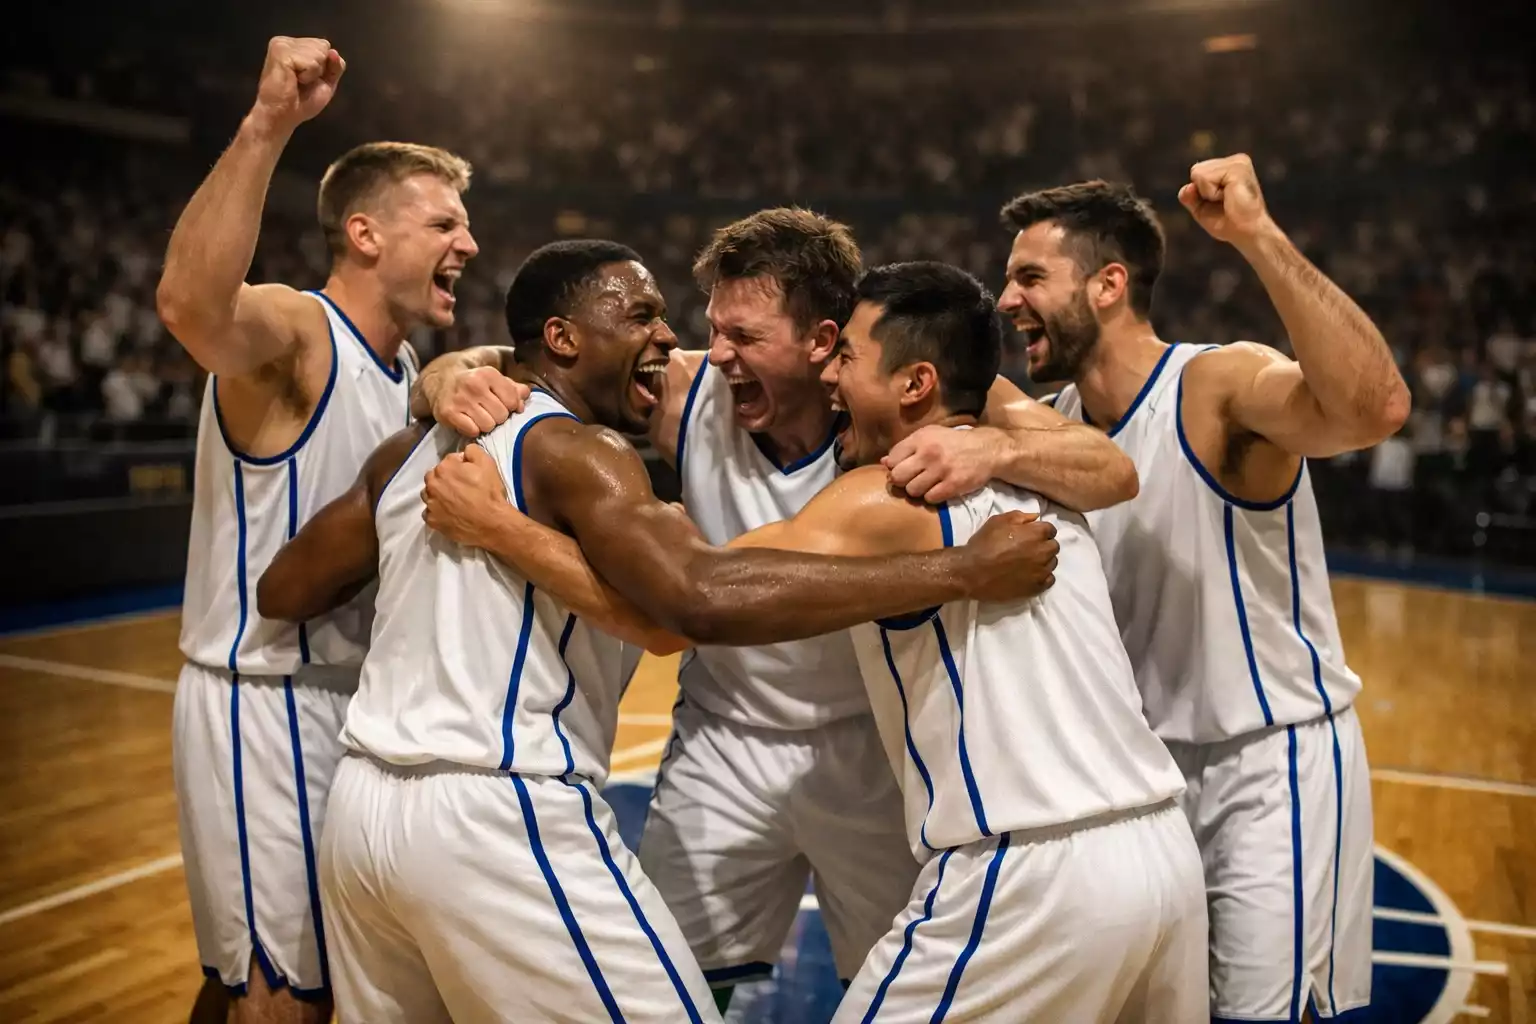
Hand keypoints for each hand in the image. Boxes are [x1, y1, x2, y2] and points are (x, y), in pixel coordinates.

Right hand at [251, 37, 345, 134]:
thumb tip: (334, 51)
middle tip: (302, 81)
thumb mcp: (326, 82)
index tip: (308, 79)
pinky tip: (294, 81)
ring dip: (314, 74)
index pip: (324, 45)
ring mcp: (283, 44)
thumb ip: (334, 66)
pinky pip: (312, 62)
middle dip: (320, 68)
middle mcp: (287, 41)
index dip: (324, 67)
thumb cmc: (301, 103)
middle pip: (323, 46)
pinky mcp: (281, 51)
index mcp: (295, 45)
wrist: (282, 116)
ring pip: (319, 53)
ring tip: (297, 81)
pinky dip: (309, 76)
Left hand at [422, 444, 508, 546]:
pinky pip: (429, 512)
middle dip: (445, 479)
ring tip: (454, 501)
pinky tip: (449, 514)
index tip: (469, 475)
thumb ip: (472, 450)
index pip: (448, 461)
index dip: (460, 467)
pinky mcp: (431, 520)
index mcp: (444, 467)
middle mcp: (432, 484)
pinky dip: (437, 512)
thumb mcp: (487, 463)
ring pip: (429, 494)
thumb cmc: (489, 493)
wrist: (491, 524)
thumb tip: (463, 452)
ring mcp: (430, 503)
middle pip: (434, 477)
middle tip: (461, 488)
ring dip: (438, 494)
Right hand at [433, 365, 529, 436]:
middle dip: (498, 417)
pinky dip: (473, 430)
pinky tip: (469, 421)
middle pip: (501, 415)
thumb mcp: (495, 380)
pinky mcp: (448, 413)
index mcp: (488, 374)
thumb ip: (514, 389)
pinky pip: (472, 431)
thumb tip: (524, 399)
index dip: (511, 407)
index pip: (512, 401)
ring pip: (488, 425)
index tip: (503, 404)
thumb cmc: (476, 383)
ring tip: (480, 417)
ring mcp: (460, 400)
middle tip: (489, 412)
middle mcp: (474, 385)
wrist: (443, 381)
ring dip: (486, 425)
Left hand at [883, 425, 999, 503]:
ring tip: (926, 485)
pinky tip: (938, 490)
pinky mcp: (953, 485)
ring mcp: (941, 470)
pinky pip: (929, 499)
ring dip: (917, 491)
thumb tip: (884, 462)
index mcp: (921, 438)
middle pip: (898, 477)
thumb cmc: (953, 443)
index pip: (892, 459)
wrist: (986, 450)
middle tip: (911, 480)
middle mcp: (929, 453)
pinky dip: (931, 497)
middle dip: (902, 481)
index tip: (904, 468)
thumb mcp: (930, 436)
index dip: (895, 467)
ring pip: (912, 490)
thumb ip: (906, 447)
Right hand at [958, 512, 1058, 600]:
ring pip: (1052, 563)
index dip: (1040, 531)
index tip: (1030, 535)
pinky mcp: (1037, 587)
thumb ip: (1020, 516)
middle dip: (1044, 545)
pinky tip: (1030, 575)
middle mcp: (1044, 551)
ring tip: (1027, 563)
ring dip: (1044, 561)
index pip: (1051, 529)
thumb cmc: (984, 544)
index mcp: (1037, 533)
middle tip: (1029, 548)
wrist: (972, 572)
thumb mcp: (998, 521)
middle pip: (1054, 546)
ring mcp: (1042, 571)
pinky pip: (1049, 580)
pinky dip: (1042, 576)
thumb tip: (1036, 517)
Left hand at [1177, 153, 1274, 245]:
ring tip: (1228, 200)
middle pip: (1196, 170)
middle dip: (1203, 192)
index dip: (1201, 192)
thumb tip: (1187, 187)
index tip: (1220, 202)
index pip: (1197, 171)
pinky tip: (1229, 198)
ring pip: (1198, 173)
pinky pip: (1205, 178)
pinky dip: (1211, 193)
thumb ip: (1189, 197)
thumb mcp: (1201, 209)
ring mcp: (1239, 162)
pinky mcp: (1237, 168)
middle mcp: (1237, 160)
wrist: (1247, 233)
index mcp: (1230, 166)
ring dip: (1208, 193)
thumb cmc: (1229, 223)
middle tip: (1225, 202)